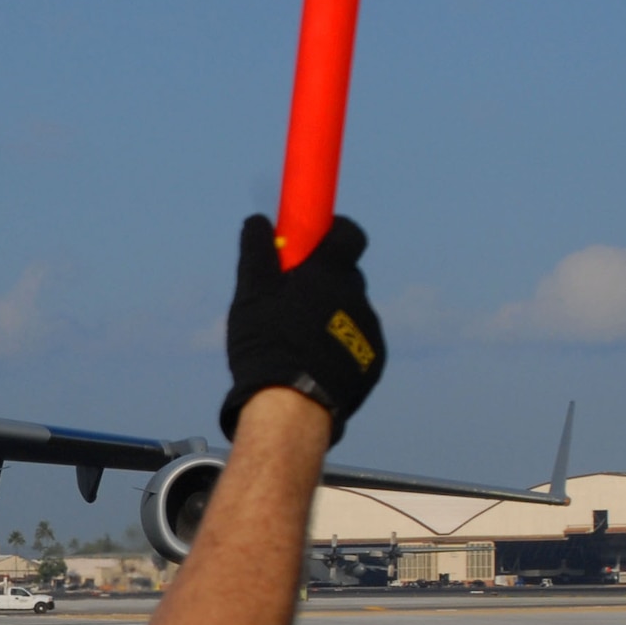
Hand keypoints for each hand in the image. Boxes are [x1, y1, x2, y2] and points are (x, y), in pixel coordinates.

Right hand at [219, 215, 384, 445]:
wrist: (293, 403)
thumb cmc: (267, 342)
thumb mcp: (252, 293)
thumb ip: (257, 253)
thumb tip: (258, 221)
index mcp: (331, 272)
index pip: (348, 233)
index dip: (332, 232)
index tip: (311, 240)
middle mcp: (358, 295)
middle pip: (345, 275)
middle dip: (322, 280)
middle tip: (290, 299)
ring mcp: (370, 329)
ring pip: (349, 310)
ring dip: (329, 316)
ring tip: (296, 341)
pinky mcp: (373, 361)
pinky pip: (355, 342)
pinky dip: (337, 345)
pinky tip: (311, 363)